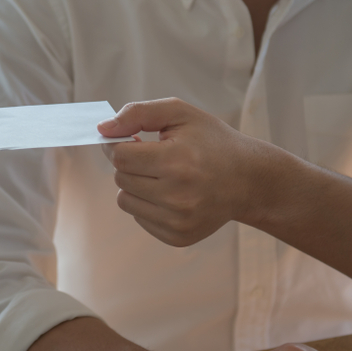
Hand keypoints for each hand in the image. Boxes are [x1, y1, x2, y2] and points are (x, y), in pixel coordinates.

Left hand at [98, 98, 272, 246]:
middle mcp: (177, 196)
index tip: (132, 140)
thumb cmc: (213, 142)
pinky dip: (148, 204)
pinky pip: (139, 218)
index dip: (119, 144)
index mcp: (178, 161)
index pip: (121, 156)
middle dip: (130, 164)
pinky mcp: (177, 237)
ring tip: (164, 175)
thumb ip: (138, 113)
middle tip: (155, 156)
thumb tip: (102, 129)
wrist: (249, 180)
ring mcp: (178, 221)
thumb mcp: (180, 114)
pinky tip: (172, 194)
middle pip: (121, 178)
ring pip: (125, 201)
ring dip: (136, 185)